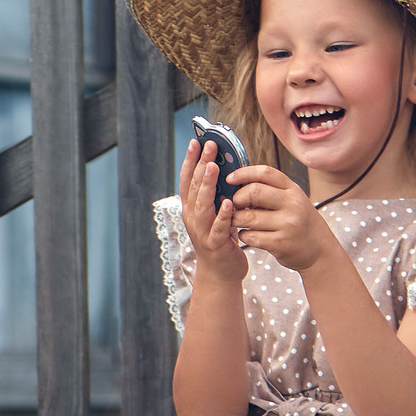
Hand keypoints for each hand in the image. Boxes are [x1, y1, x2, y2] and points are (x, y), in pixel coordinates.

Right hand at [179, 136, 246, 279]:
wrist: (220, 273)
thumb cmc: (220, 240)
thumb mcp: (214, 214)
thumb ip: (216, 195)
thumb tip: (224, 169)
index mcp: (192, 209)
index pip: (188, 180)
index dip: (191, 161)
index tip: (196, 142)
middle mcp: (192, 218)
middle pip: (193, 188)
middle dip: (201, 165)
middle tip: (208, 146)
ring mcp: (202, 231)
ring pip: (202, 205)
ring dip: (207, 185)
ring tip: (213, 167)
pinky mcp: (215, 244)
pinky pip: (218, 228)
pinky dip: (222, 215)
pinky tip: (228, 203)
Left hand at [216, 162, 337, 270]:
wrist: (320, 250)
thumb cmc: (301, 223)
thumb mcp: (292, 200)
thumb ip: (272, 190)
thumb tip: (239, 184)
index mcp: (293, 190)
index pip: (265, 172)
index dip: (243, 173)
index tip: (230, 178)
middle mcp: (292, 204)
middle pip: (254, 192)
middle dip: (237, 198)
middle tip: (234, 205)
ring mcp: (287, 224)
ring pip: (248, 216)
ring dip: (236, 218)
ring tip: (237, 220)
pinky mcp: (280, 243)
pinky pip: (251, 236)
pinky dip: (243, 235)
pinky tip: (247, 234)